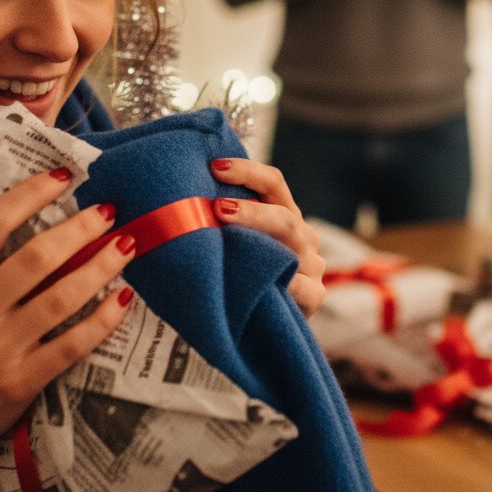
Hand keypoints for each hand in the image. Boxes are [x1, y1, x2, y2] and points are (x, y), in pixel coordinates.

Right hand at [0, 170, 135, 491]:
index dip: (31, 193)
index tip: (63, 177)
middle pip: (37, 256)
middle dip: (80, 228)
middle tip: (108, 210)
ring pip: (61, 297)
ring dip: (101, 267)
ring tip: (126, 244)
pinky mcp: (22, 381)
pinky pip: (72, 344)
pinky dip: (102, 319)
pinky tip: (125, 296)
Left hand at [210, 158, 324, 317]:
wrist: (255, 324)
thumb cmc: (238, 275)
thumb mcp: (233, 243)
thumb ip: (220, 221)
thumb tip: (176, 193)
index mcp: (285, 214)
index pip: (274, 183)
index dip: (247, 171)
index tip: (215, 166)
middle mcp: (302, 236)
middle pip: (283, 215)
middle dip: (250, 210)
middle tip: (217, 207)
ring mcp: (312, 266)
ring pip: (292, 245)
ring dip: (261, 236)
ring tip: (230, 234)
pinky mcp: (314, 296)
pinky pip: (302, 288)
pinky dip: (284, 281)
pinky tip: (261, 279)